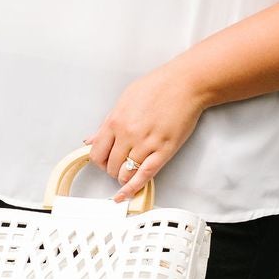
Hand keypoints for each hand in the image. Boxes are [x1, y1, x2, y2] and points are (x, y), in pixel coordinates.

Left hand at [82, 61, 208, 202]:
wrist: (185, 84)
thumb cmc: (158, 86)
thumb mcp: (125, 99)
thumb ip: (108, 122)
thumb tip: (93, 139)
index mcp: (116, 121)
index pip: (97, 153)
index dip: (99, 161)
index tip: (103, 162)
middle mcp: (128, 135)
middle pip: (110, 166)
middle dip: (112, 170)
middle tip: (117, 167)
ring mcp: (146, 144)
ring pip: (126, 173)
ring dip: (124, 178)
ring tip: (127, 174)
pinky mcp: (164, 151)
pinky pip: (145, 175)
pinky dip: (133, 188)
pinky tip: (126, 194)